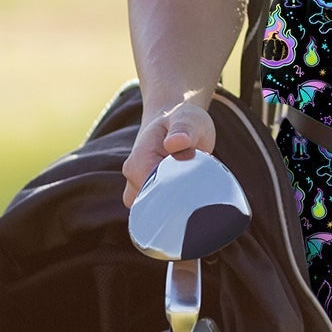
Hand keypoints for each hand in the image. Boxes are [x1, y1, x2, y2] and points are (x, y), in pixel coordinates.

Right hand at [122, 93, 218, 207]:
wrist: (173, 121)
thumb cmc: (182, 120)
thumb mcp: (188, 119)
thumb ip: (183, 130)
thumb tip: (175, 143)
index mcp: (139, 161)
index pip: (153, 192)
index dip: (176, 193)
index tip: (195, 188)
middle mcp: (133, 178)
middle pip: (154, 206)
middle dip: (176, 202)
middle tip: (198, 187)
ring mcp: (138, 189)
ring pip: (156, 212)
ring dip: (175, 204)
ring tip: (194, 187)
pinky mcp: (148, 195)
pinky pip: (160, 211)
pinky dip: (175, 206)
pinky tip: (189, 194)